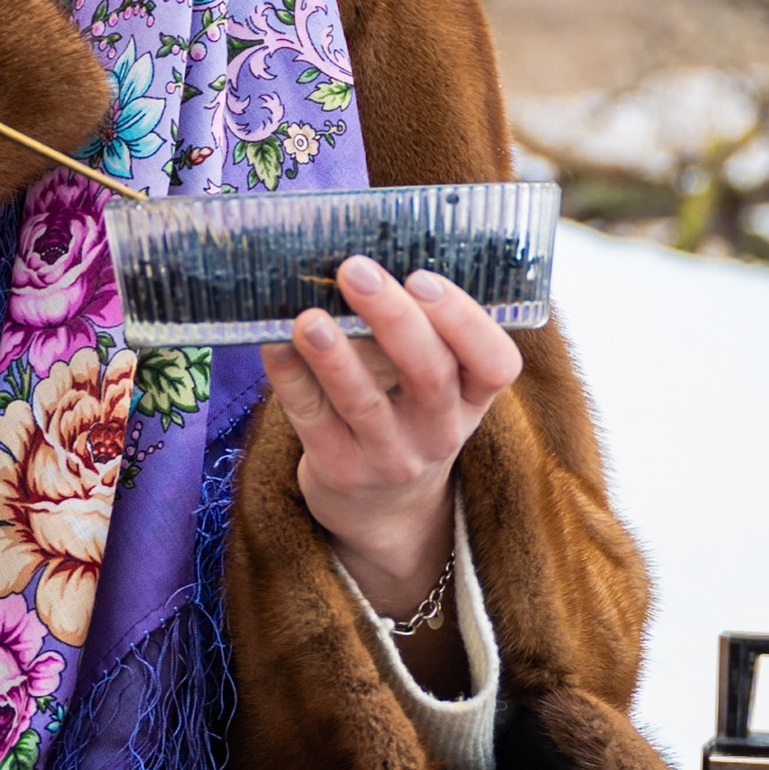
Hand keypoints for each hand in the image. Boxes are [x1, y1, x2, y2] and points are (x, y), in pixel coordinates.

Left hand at [258, 258, 523, 622]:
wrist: (382, 507)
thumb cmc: (404, 412)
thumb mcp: (431, 383)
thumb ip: (413, 329)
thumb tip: (356, 261)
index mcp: (472, 396)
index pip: (495, 363)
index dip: (464, 320)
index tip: (422, 277)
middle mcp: (440, 431)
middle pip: (429, 375)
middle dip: (393, 318)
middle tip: (356, 271)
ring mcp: (391, 457)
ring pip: (365, 403)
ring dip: (335, 356)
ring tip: (309, 318)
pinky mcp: (341, 472)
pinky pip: (313, 422)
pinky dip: (291, 381)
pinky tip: (273, 346)